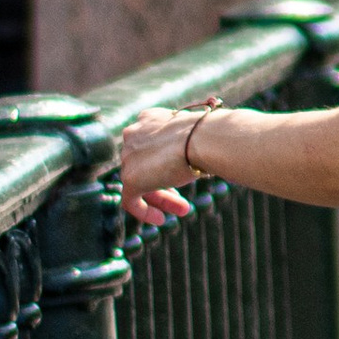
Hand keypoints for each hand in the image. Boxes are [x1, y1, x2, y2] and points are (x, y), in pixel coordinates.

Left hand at [118, 108, 211, 230]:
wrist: (204, 138)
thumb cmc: (210, 135)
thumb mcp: (196, 135)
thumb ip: (186, 144)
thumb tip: (199, 159)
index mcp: (148, 119)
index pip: (150, 146)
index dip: (164, 163)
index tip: (180, 176)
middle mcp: (133, 134)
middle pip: (144, 165)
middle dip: (165, 184)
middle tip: (183, 199)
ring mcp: (128, 156)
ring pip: (140, 183)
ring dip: (162, 198)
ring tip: (183, 211)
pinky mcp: (129, 178)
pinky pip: (130, 200)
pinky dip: (143, 211)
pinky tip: (160, 219)